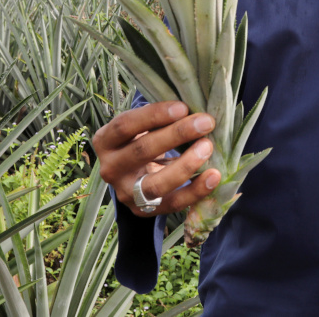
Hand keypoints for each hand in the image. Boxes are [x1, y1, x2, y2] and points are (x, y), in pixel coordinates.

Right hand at [94, 101, 218, 216]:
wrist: (132, 175)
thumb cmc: (142, 139)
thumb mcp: (140, 127)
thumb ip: (158, 118)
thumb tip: (194, 108)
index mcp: (104, 141)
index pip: (125, 125)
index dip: (154, 115)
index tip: (183, 107)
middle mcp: (110, 168)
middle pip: (142, 151)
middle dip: (177, 135)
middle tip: (205, 123)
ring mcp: (125, 193)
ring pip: (155, 184)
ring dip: (186, 165)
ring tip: (208, 147)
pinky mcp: (143, 211)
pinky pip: (172, 204)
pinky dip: (195, 191)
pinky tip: (213, 176)